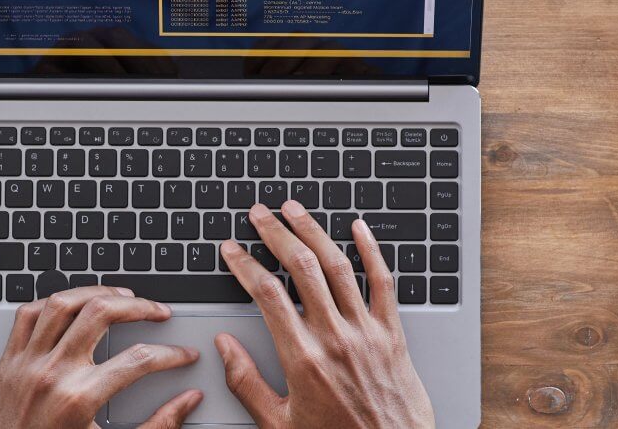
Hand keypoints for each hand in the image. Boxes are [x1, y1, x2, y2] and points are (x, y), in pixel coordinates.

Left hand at [0, 286, 203, 428]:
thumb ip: (157, 427)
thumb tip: (187, 402)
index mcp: (79, 399)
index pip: (138, 360)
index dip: (171, 354)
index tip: (183, 355)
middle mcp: (52, 374)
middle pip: (100, 313)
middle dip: (139, 306)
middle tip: (158, 311)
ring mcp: (27, 363)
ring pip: (63, 303)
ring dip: (97, 292)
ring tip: (121, 295)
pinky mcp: (9, 360)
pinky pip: (28, 314)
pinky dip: (53, 302)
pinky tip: (74, 305)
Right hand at [215, 201, 434, 427]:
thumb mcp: (279, 422)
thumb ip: (246, 382)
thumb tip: (224, 347)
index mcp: (302, 359)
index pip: (266, 294)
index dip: (244, 264)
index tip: (232, 250)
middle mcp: (334, 337)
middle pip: (301, 267)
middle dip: (275, 233)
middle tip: (260, 213)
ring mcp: (366, 332)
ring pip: (338, 266)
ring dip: (313, 231)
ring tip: (295, 210)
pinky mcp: (393, 334)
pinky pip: (384, 282)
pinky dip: (371, 250)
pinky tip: (359, 229)